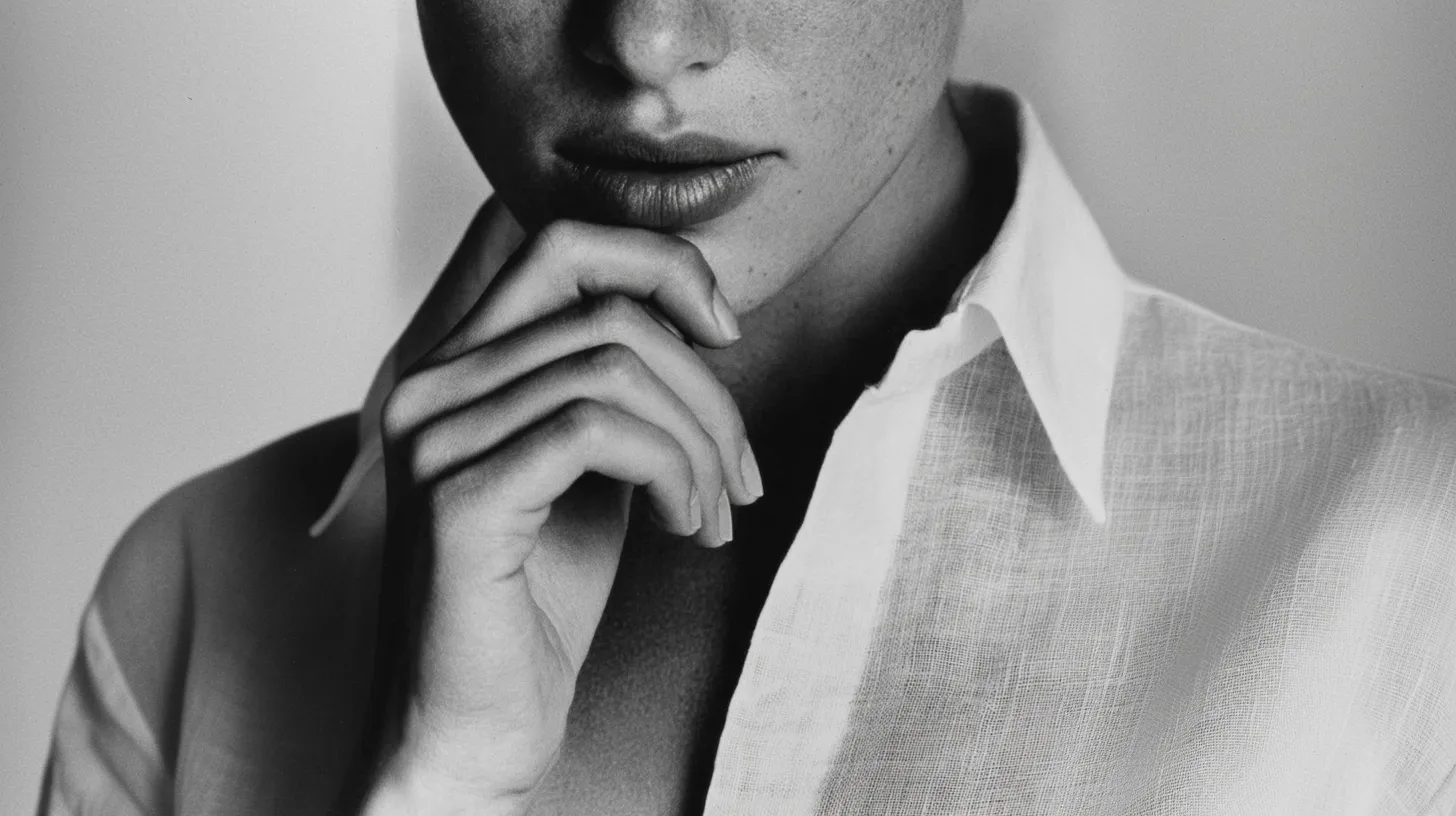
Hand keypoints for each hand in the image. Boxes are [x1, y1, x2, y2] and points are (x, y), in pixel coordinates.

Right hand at [358, 219, 762, 812]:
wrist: (475, 730)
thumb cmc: (538, 604)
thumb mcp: (593, 470)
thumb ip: (617, 392)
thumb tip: (701, 327)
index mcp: (458, 368)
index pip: (563, 246)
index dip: (662, 266)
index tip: (725, 338)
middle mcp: (430, 387)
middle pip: (607, 307)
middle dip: (706, 385)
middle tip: (739, 472)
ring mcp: (434, 438)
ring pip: (614, 368)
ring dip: (700, 443)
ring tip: (712, 515)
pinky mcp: (458, 498)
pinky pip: (599, 430)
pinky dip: (672, 472)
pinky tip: (687, 529)